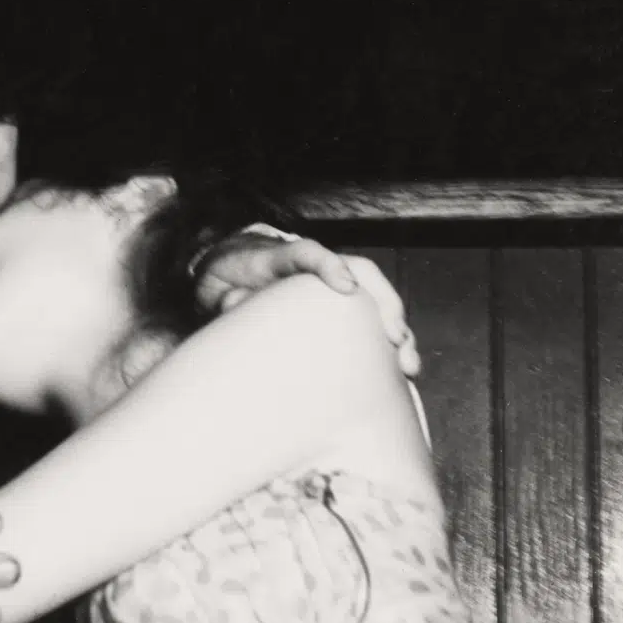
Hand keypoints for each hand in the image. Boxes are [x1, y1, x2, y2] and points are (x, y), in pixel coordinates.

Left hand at [196, 232, 420, 380]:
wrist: (229, 270)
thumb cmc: (225, 281)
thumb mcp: (214, 289)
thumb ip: (225, 297)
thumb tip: (236, 305)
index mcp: (278, 256)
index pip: (305, 252)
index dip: (327, 265)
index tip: (347, 287)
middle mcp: (313, 266)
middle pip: (360, 270)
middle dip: (383, 303)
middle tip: (395, 338)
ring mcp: (329, 282)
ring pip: (373, 295)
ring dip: (396, 328)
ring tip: (408, 364)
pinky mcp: (336, 305)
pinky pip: (369, 318)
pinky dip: (388, 342)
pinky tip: (401, 370)